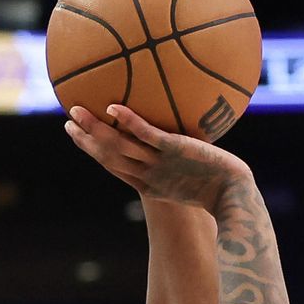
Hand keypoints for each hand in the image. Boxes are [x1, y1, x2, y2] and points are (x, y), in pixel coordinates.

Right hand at [64, 105, 252, 210]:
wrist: (235, 196)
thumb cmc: (220, 187)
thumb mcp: (194, 175)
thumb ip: (181, 160)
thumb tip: (179, 139)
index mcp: (148, 185)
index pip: (114, 166)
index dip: (93, 152)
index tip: (78, 135)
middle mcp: (148, 176)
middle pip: (109, 158)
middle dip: (86, 141)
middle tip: (68, 123)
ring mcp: (159, 164)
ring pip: (119, 147)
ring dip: (95, 130)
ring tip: (77, 112)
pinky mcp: (174, 151)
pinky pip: (147, 136)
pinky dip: (128, 122)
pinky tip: (113, 107)